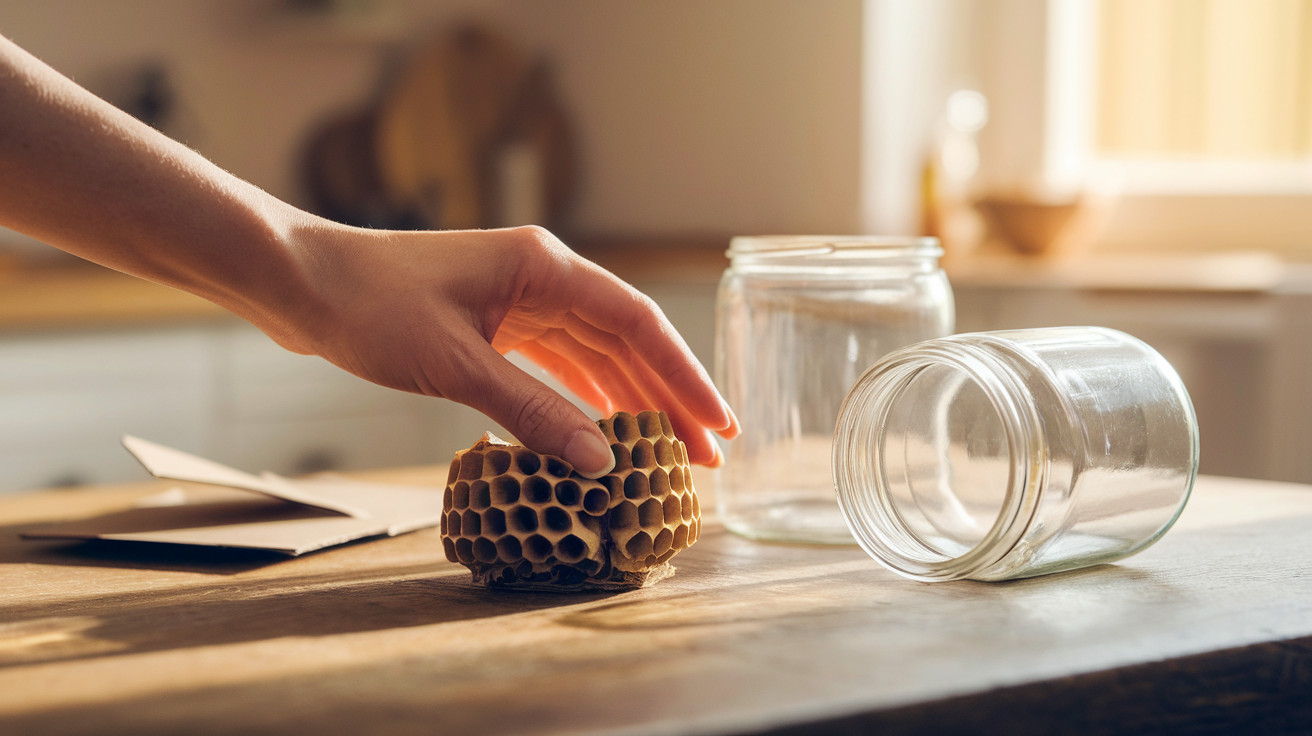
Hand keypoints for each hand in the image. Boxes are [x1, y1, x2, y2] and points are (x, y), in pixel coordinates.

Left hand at [272, 222, 737, 477]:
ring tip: (669, 452)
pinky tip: (606, 429)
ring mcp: (519, 299)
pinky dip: (585, 398)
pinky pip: (558, 364)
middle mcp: (542, 277)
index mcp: (545, 267)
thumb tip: (600, 462)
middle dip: (668, 397)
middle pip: (626, 341)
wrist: (301, 283)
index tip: (719, 422)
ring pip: (596, 356)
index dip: (685, 376)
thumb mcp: (455, 366)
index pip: (637, 324)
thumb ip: (532, 413)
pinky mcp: (495, 323)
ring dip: (631, 401)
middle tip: (708, 454)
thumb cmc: (368, 307)